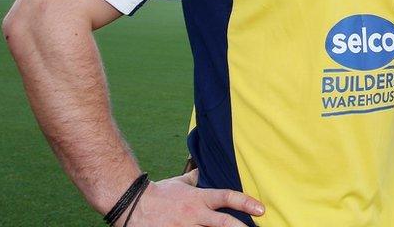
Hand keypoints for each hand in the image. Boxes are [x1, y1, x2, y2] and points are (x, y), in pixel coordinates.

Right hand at [122, 169, 264, 225]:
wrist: (132, 204)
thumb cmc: (159, 193)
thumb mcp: (179, 183)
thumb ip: (194, 179)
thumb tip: (201, 171)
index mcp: (199, 199)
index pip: (227, 197)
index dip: (246, 202)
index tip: (261, 209)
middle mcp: (194, 215)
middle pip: (223, 223)